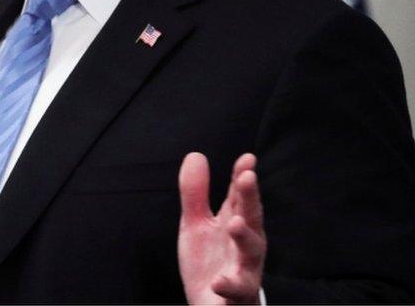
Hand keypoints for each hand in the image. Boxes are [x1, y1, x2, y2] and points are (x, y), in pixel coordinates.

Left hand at [177, 152, 265, 304]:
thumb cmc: (210, 263)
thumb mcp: (196, 224)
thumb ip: (195, 193)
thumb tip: (195, 155)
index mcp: (235, 224)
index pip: (240, 197)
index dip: (242, 177)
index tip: (247, 159)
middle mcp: (245, 246)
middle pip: (251, 218)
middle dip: (250, 198)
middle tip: (247, 178)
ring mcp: (244, 271)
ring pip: (251, 255)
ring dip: (245, 238)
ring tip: (235, 224)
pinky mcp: (236, 296)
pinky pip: (237, 291)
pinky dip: (230, 285)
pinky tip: (219, 280)